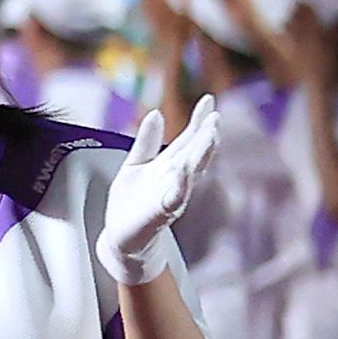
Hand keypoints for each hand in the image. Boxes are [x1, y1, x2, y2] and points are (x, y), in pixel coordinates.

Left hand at [101, 99, 220, 287]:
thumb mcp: (135, 165)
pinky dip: (179, 186)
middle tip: (216, 118)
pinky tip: (183, 172)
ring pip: (190, 174)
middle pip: (194, 154)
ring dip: (200, 156)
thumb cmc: (132, 203)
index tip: (210, 99)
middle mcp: (175, 179)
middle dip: (206, 137)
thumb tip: (155, 112)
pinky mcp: (158, 215)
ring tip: (210, 136)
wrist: (121, 239)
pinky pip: (172, 200)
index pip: (188, 139)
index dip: (199, 120)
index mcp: (170, 165)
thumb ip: (146, 142)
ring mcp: (170, 197)